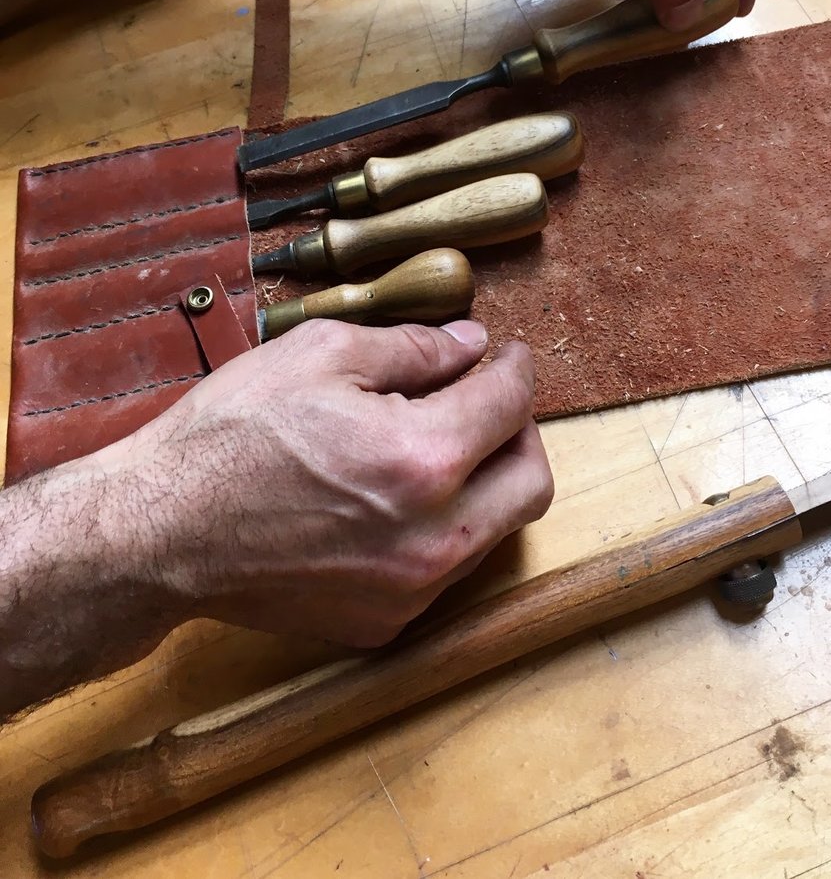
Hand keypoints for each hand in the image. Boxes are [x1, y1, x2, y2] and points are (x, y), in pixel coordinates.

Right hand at [138, 318, 552, 647]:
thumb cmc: (229, 435)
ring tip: (437, 446)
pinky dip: (441, 528)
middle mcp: (432, 537)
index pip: (512, 404)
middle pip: (532, 480)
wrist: (159, 533)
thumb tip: (472, 345)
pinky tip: (396, 499)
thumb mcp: (319, 355)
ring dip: (486, 482)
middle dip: (521, 430)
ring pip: (496, 531)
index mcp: (422, 458)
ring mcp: (410, 591)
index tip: (508, 354)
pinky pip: (445, 571)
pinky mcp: (383, 623)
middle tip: (489, 402)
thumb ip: (413, 348)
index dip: (516, 367)